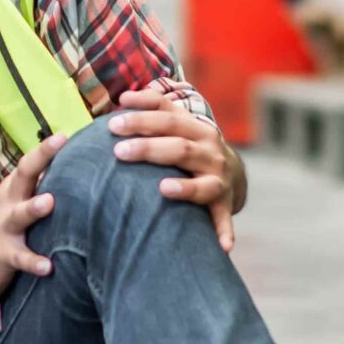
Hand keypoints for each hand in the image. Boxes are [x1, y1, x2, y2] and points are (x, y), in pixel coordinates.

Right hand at [0, 132, 66, 303]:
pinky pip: (19, 258)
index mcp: (14, 190)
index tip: (66, 133)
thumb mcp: (12, 205)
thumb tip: (73, 174)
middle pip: (24, 175)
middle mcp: (9, 203)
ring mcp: (4, 228)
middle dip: (41, 157)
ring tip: (49, 201)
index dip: (46, 148)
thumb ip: (36, 191)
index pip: (30, 163)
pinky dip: (33, 261)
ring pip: (20, 215)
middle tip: (59, 142)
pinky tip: (47, 266)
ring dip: (34, 208)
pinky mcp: (2, 255)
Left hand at [109, 87, 243, 251]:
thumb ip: (153, 107)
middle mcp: (210, 151)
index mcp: (195, 127)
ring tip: (163, 189)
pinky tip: (222, 246)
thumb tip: (123, 97)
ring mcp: (218, 178)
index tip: (112, 123)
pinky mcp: (223, 204)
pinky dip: (224, 231)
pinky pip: (223, 219)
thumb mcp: (178, 123)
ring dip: (183, 188)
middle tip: (119, 151)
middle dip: (149, 148)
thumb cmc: (190, 143)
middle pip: (179, 147)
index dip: (141, 118)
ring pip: (201, 184)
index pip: (167, 118)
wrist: (231, 172)